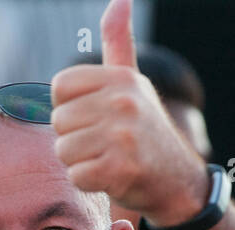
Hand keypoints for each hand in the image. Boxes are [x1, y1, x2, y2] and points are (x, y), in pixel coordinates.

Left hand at [50, 0, 207, 224]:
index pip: (60, 87)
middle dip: (75, 138)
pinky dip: (88, 182)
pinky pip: (76, 176)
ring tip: (107, 159)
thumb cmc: (144, 130)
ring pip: (64, 150)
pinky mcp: (121, 170)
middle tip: (104, 144)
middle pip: (58, 121)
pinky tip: (111, 177)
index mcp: (121, 78)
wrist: (176, 181)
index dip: (70, 107)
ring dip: (80, 162)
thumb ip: (119, 41)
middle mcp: (124, 101)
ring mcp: (124, 136)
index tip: (95, 117)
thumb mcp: (133, 82)